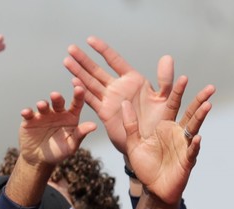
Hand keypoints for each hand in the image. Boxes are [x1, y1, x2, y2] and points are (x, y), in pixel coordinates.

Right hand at [17, 86, 96, 168]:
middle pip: (58, 102)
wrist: (39, 159)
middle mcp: (57, 113)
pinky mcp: (30, 120)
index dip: (78, 96)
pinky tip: (26, 112)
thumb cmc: (58, 152)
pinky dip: (27, 112)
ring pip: (43, 106)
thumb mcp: (71, 145)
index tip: (79, 88)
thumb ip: (80, 134)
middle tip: (55, 95)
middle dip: (57, 98)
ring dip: (42, 104)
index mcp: (70, 117)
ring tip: (41, 105)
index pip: (76, 104)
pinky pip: (28, 114)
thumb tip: (94, 126)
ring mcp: (43, 115)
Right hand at [65, 37, 192, 154]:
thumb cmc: (161, 122)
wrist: (151, 143)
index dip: (102, 50)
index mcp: (133, 80)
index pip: (114, 61)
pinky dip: (82, 92)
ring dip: (78, 73)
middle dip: (84, 60)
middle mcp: (119, 88)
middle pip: (97, 70)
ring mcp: (110, 100)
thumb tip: (166, 57)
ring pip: (90, 83)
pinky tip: (73, 81)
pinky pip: (91, 100)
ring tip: (67, 61)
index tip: (90, 40)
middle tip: (71, 49)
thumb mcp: (166, 99)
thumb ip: (165, 79)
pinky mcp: (104, 113)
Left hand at [122, 87, 209, 204]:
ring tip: (208, 105)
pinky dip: (194, 145)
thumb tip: (124, 103)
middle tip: (210, 87)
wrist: (152, 188)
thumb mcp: (134, 143)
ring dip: (200, 118)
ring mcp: (184, 146)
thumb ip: (130, 125)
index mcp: (165, 127)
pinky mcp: (187, 161)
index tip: (183, 77)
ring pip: (194, 129)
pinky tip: (197, 137)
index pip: (174, 106)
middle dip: (200, 101)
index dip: (178, 92)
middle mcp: (177, 134)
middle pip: (190, 114)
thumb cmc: (145, 166)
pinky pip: (192, 151)